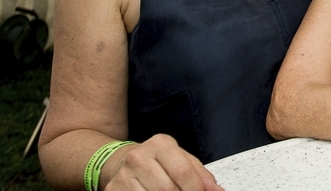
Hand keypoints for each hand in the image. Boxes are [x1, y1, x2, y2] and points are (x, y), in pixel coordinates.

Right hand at [101, 134, 222, 190]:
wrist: (122, 161)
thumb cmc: (157, 161)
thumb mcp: (180, 159)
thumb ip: (200, 174)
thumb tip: (216, 190)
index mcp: (161, 144)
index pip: (182, 171)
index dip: (195, 189)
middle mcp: (140, 156)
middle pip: (168, 189)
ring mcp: (125, 174)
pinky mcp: (114, 189)